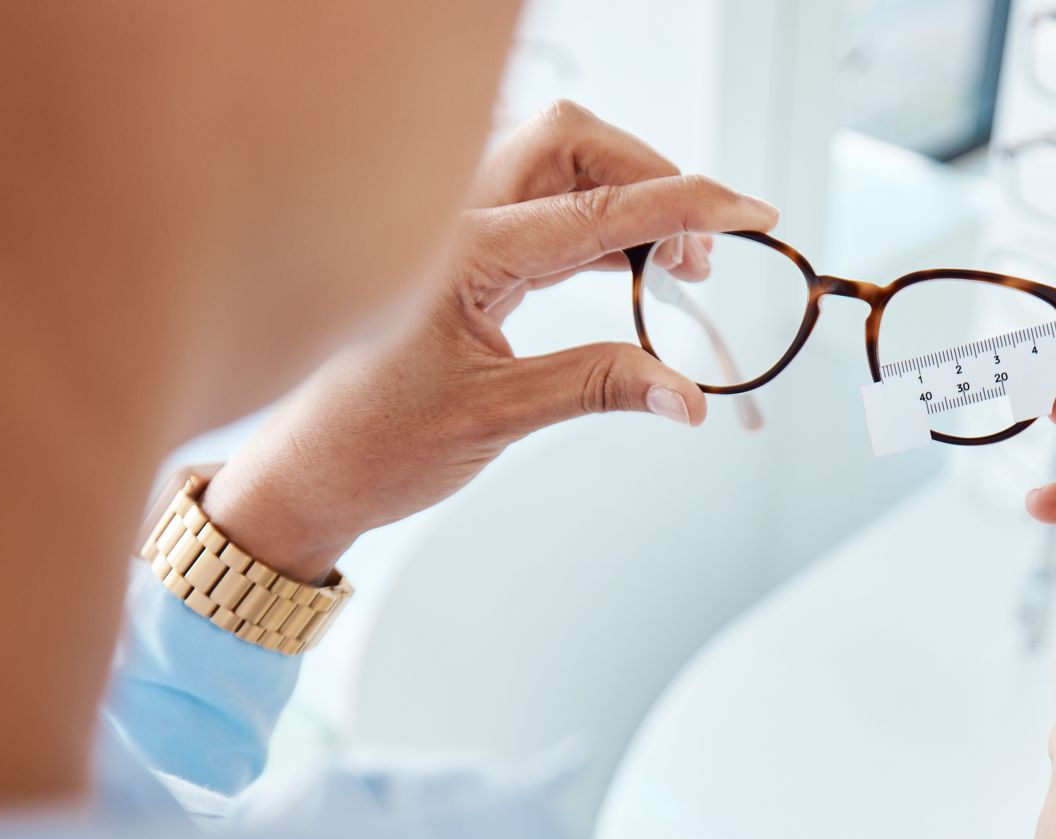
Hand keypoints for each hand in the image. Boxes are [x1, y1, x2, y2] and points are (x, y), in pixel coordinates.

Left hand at [200, 102, 777, 580]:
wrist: (303, 477)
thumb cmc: (373, 446)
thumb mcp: (495, 418)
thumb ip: (597, 387)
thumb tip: (688, 395)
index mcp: (461, 251)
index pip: (597, 207)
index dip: (686, 205)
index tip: (752, 213)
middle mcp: (453, 221)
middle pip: (572, 146)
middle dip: (650, 181)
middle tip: (696, 262)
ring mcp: (453, 232)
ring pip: (556, 168)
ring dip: (625, 201)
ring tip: (672, 269)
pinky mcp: (457, 254)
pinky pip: (538, 209)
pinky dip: (594, 228)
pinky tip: (627, 270)